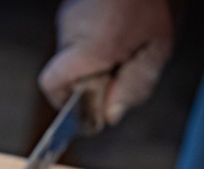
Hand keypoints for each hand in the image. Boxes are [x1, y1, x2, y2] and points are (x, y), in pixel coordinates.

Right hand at [39, 0, 174, 124]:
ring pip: (71, 55)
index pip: (52, 84)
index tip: (84, 111)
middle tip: (116, 74)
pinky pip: (76, 36)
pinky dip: (93, 41)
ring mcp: (67, 15)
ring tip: (120, 48)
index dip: (64, 102)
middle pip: (65, 73)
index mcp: (90, 45)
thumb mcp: (157, 49)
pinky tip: (115, 32)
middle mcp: (70, 29)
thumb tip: (111, 115)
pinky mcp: (71, 7)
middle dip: (88, 81)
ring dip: (91, 61)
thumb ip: (134, 86)